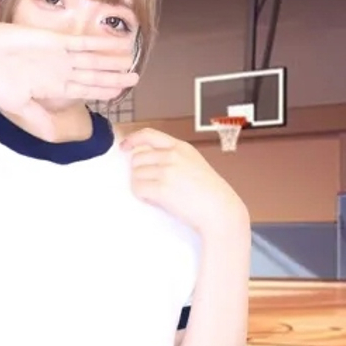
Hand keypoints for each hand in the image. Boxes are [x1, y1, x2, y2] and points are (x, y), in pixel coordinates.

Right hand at [0, 20, 137, 136]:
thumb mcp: (18, 106)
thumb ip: (39, 120)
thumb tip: (54, 138)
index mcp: (51, 87)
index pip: (83, 90)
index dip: (102, 92)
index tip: (119, 94)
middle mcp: (58, 71)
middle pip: (92, 75)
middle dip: (113, 78)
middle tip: (135, 79)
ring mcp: (58, 55)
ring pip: (92, 59)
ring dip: (111, 62)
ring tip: (131, 62)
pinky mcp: (54, 40)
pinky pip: (82, 43)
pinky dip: (99, 45)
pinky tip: (115, 46)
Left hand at [121, 128, 248, 235]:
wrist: (220, 210)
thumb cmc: (210, 192)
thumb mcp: (194, 164)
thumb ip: (173, 158)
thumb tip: (147, 160)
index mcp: (181, 147)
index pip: (149, 135)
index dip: (132, 139)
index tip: (124, 146)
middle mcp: (173, 155)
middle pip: (137, 159)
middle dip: (140, 172)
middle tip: (152, 184)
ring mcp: (167, 171)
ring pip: (136, 175)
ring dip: (142, 185)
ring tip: (158, 194)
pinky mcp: (162, 188)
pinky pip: (138, 189)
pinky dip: (143, 196)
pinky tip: (156, 200)